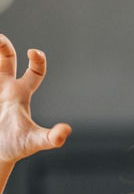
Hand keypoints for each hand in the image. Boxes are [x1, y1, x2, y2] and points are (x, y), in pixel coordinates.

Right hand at [0, 35, 70, 164]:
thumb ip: (52, 137)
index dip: (37, 60)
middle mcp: (4, 88)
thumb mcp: (34, 141)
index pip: (34, 73)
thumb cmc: (15, 148)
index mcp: (20, 95)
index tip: (34, 51)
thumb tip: (66, 130)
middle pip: (5, 58)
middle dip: (2, 45)